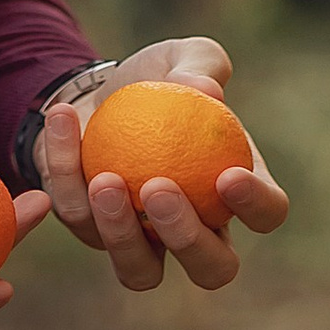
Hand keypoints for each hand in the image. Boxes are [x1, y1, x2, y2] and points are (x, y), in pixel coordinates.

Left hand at [17, 32, 289, 297]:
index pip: (266, 213)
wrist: (98, 91)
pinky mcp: (92, 232)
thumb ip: (201, 64)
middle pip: (211, 269)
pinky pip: (78, 216)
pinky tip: (63, 121)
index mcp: (235, 191)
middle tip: (159, 189)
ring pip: (140, 272)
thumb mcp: (182, 57)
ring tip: (105, 180)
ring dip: (121, 234)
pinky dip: (65, 171)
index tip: (229, 176)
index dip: (256, 205)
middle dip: (188, 240)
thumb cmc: (157, 79)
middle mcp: (197, 231)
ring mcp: (144, 243)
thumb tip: (206, 90)